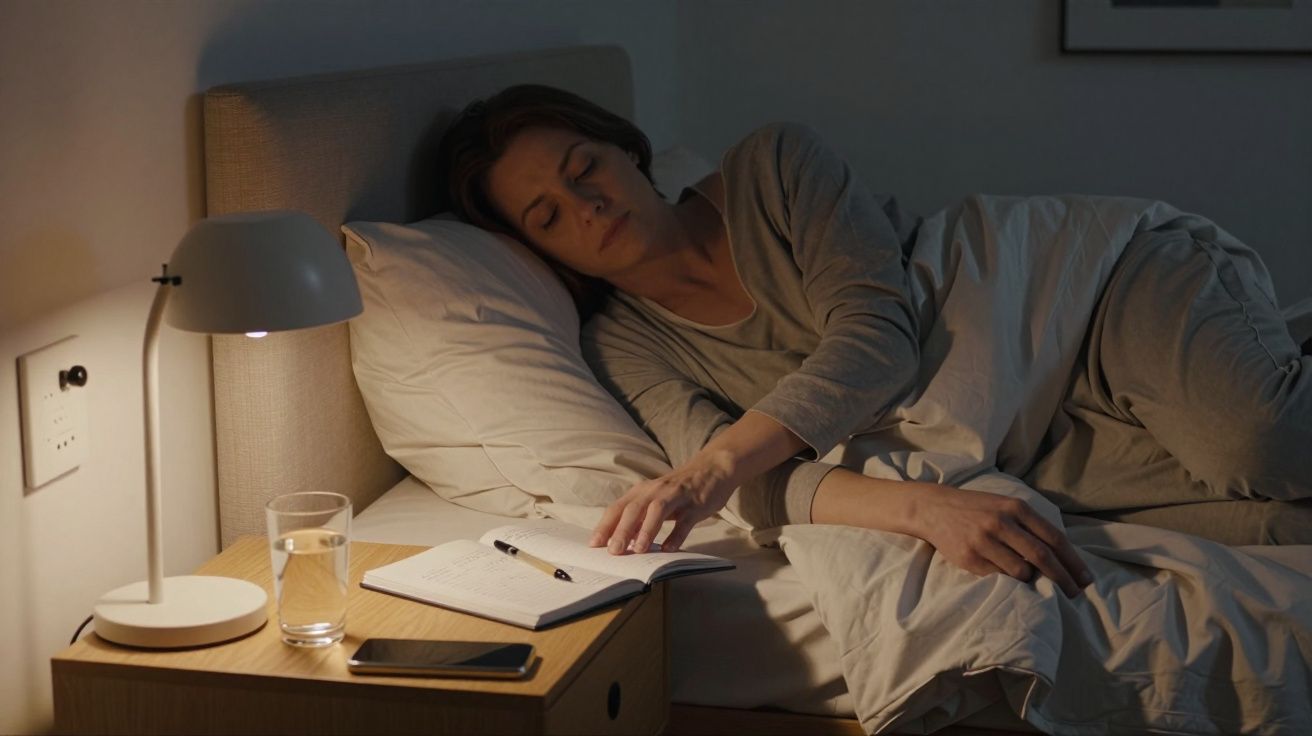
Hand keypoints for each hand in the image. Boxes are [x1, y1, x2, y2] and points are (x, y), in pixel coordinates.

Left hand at [590, 451, 737, 554]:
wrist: (712, 468)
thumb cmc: (679, 489)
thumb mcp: (656, 499)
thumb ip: (640, 517)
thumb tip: (622, 541)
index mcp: (642, 491)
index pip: (618, 507)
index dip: (605, 525)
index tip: (594, 544)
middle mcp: (656, 491)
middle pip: (634, 509)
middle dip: (622, 530)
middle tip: (613, 552)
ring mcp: (676, 496)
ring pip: (657, 511)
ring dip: (646, 530)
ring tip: (638, 550)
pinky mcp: (695, 503)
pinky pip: (685, 520)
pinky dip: (676, 534)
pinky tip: (669, 549)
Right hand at [908, 484, 1093, 597]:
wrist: (933, 507)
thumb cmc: (976, 509)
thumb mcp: (1005, 506)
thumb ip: (1030, 525)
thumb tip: (1061, 557)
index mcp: (1016, 508)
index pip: (1054, 538)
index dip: (1073, 562)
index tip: (1085, 579)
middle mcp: (1001, 522)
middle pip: (1042, 557)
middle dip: (1063, 579)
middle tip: (1074, 594)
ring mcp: (984, 541)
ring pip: (1021, 571)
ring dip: (1032, 580)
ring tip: (1033, 583)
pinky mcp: (969, 558)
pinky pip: (998, 577)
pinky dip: (1008, 580)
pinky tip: (1007, 577)